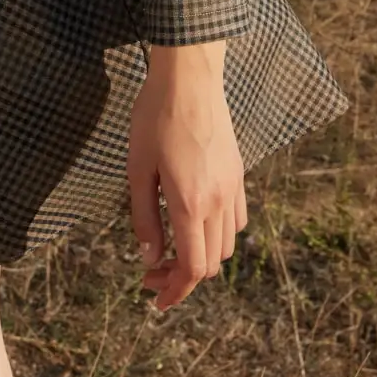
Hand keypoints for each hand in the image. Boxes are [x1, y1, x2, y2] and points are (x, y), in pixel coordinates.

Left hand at [127, 41, 246, 311]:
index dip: (175, 291)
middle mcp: (218, 201)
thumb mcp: (137, 168)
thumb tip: (150, 258)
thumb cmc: (154, 117)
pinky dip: (217, 233)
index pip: (192, 268)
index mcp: (189, 203)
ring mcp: (232, 187)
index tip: (155, 299)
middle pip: (210, 263)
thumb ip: (143, 217)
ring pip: (225, 244)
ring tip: (171, 247)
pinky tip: (194, 221)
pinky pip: (236, 219)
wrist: (189, 77)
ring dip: (201, 256)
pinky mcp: (239, 173)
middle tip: (150, 272)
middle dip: (181, 277)